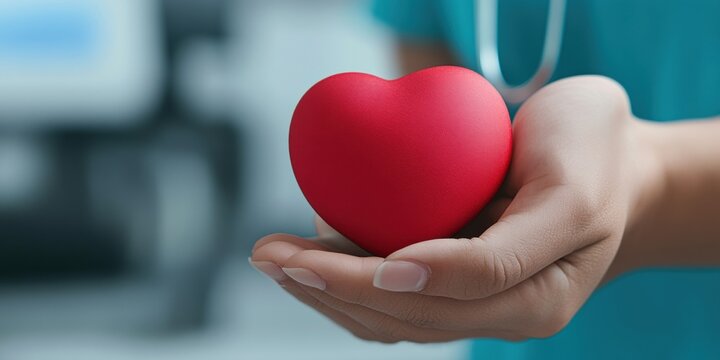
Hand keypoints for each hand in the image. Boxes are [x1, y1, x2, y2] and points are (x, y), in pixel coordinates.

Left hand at [250, 76, 661, 342]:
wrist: (619, 163)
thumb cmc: (598, 159)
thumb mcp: (572, 195)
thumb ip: (502, 252)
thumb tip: (404, 269)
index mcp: (532, 302)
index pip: (440, 301)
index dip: (375, 284)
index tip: (322, 258)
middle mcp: (498, 313)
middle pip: (401, 316)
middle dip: (329, 289)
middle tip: (269, 255)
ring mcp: (474, 301)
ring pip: (387, 316)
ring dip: (324, 290)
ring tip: (272, 257)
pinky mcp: (455, 280)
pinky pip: (392, 294)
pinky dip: (345, 279)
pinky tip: (311, 253)